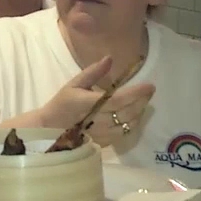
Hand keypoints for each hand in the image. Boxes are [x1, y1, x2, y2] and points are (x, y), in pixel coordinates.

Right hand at [37, 57, 154, 147]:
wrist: (51, 130)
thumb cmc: (62, 104)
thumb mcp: (73, 84)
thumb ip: (93, 72)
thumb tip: (109, 58)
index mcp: (88, 103)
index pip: (117, 100)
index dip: (135, 94)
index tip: (150, 85)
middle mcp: (97, 120)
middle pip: (127, 113)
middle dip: (142, 101)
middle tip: (149, 91)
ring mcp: (101, 133)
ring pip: (128, 124)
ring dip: (139, 113)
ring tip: (142, 101)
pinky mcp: (103, 142)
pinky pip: (124, 133)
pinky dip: (132, 123)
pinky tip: (133, 115)